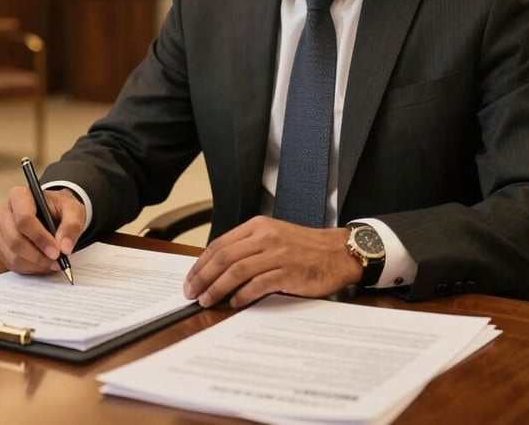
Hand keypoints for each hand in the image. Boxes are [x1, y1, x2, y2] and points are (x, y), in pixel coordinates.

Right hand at [0, 186, 85, 274]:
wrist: (53, 211)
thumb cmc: (59, 207)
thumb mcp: (73, 209)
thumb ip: (72, 225)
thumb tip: (64, 247)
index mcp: (19, 196)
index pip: (24, 219)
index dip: (40, 238)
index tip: (56, 251)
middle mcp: (4, 212)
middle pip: (15, 240)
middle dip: (37, 255)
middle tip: (57, 261)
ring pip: (12, 255)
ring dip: (35, 264)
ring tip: (53, 263)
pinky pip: (11, 263)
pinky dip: (29, 268)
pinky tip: (43, 264)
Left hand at [182, 216, 361, 308]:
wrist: (338, 252)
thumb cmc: (305, 247)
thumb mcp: (273, 236)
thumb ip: (248, 247)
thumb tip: (218, 268)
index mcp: (258, 226)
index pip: (220, 243)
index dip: (201, 263)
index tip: (191, 278)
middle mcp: (265, 237)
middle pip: (224, 257)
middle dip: (203, 277)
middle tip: (191, 292)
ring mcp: (277, 254)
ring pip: (237, 271)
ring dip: (217, 288)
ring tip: (207, 300)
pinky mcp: (288, 272)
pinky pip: (258, 284)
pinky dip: (242, 295)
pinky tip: (235, 302)